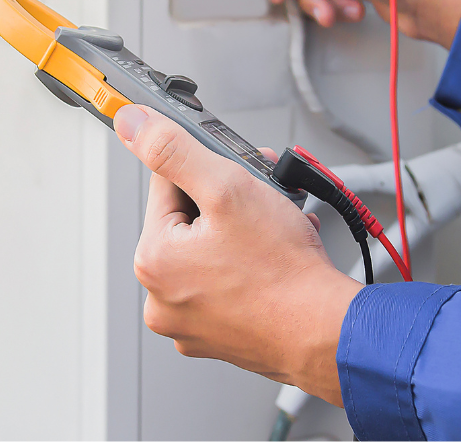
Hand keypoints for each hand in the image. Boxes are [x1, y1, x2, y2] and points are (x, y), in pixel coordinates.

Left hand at [113, 104, 361, 405]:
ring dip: (243, 233)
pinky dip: (249, 268)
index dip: (208, 172)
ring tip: (277, 232)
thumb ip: (174, 150)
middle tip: (264, 201)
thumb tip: (132, 123)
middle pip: (189, 222)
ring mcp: (190, 323)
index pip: (167, 186)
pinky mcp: (219, 337)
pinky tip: (275, 260)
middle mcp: (161, 298)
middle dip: (229, 203)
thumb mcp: (227, 188)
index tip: (237, 175)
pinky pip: (226, 286)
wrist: (328, 332)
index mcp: (152, 261)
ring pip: (211, 252)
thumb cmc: (284, 271)